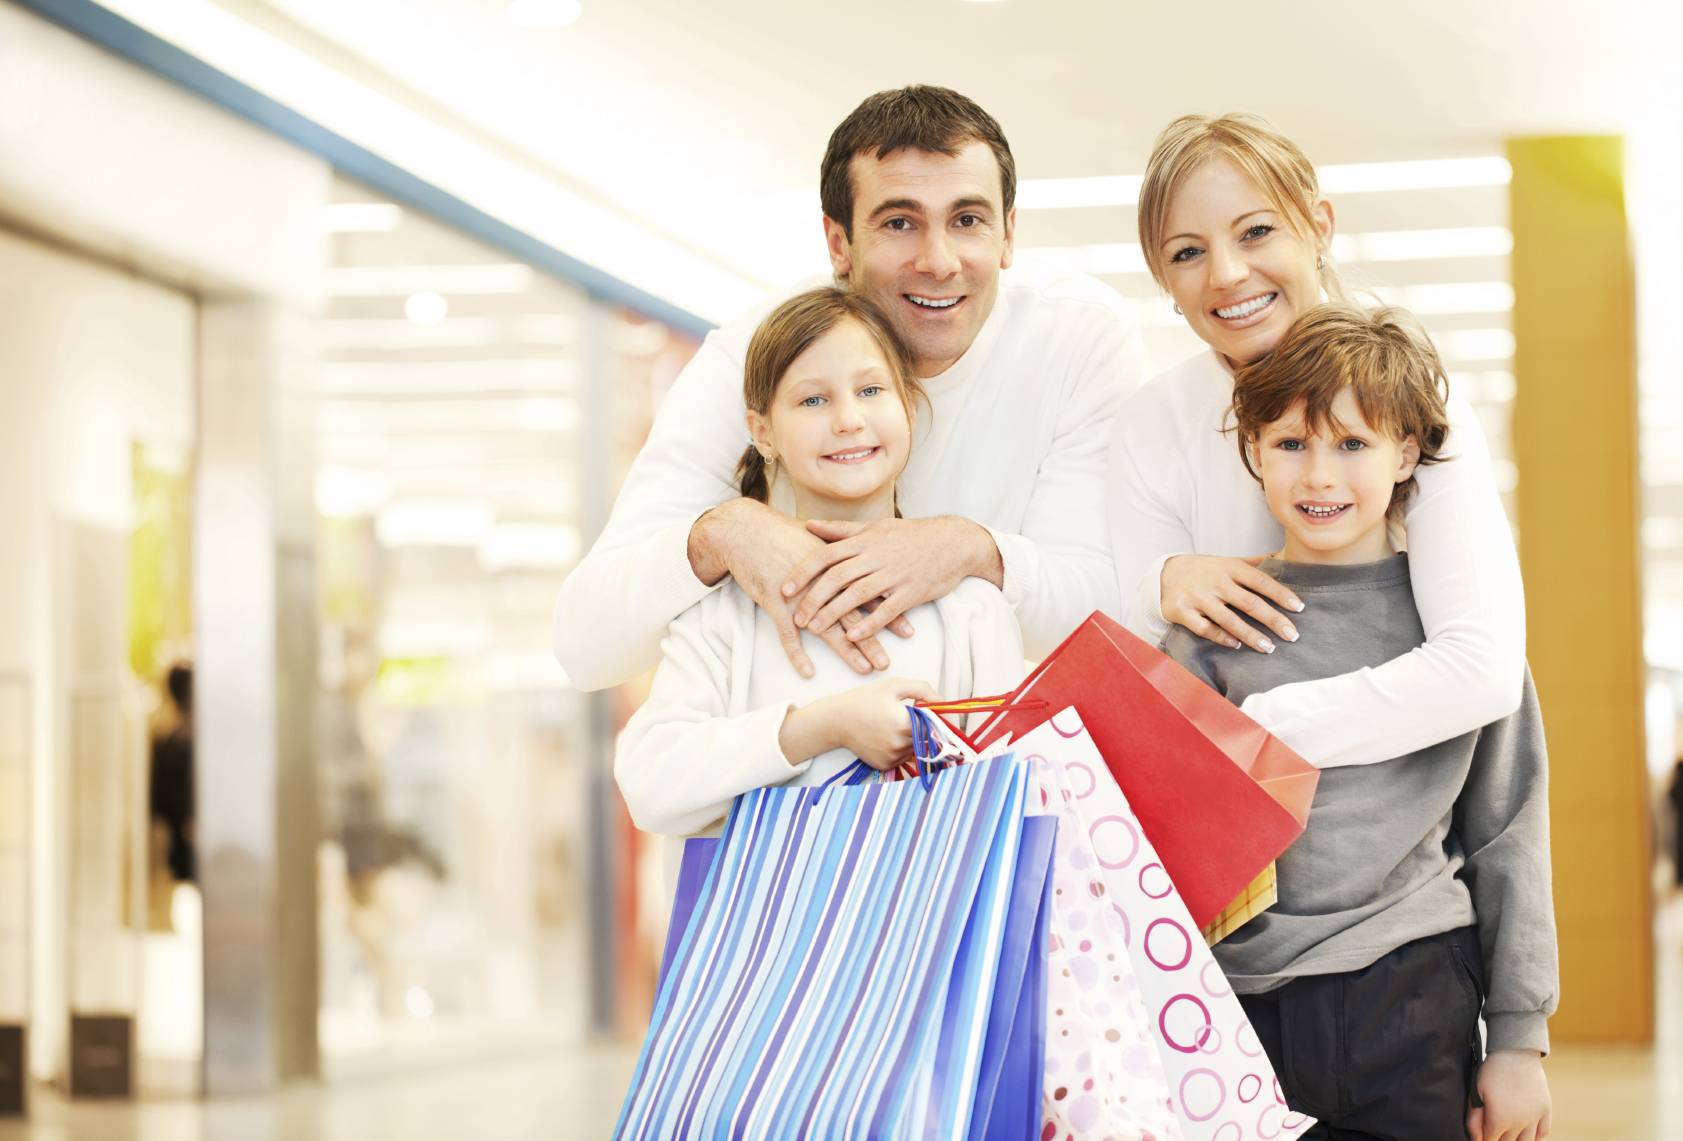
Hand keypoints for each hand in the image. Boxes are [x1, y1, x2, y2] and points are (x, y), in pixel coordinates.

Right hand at [689, 499, 893, 677]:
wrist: (746, 532)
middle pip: (853, 615)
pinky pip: (788, 634)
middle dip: (873, 638)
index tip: (908, 628)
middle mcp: (822, 582)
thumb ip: (837, 552)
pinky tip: (808, 672)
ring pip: (827, 627)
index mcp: (835, 566)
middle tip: (889, 659)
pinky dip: (797, 654)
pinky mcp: (776, 603)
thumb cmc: (779, 535)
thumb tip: (857, 557)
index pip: (868, 592)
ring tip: (866, 669)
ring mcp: (800, 595)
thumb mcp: (814, 540)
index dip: (888, 610)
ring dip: (848, 651)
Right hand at [780, 677, 939, 769]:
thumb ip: (923, 689)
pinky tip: (885, 736)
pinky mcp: (885, 765)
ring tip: (892, 725)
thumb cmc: (866, 699)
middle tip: (904, 715)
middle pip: (927, 737)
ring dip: (912, 738)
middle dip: (923, 727)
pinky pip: (903, 758)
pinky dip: (900, 748)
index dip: (935, 717)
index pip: (936, 724)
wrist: (837, 720)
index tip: (927, 710)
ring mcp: (893, 757)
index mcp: (906, 723)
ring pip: (916, 749)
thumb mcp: (894, 685)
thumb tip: (942, 701)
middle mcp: (901, 744)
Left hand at [784, 516, 1002, 641]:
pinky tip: (853, 636)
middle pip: (837, 577)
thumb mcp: (875, 528)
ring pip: (858, 594)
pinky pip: (887, 610)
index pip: (826, 555)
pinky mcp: (912, 591)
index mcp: (864, 540)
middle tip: (796, 617)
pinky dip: (869, 624)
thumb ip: (840, 530)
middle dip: (813, 598)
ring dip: (834, 613)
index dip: (803, 573)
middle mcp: (876, 556)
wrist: (953, 542)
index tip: (784, 589)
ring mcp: (894, 574)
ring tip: (816, 630)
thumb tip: (808, 525)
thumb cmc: (911, 536)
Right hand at [1160, 554, 1302, 652]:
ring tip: (1269, 648)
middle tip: (1292, 635)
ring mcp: (1198, 597)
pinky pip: (1204, 628)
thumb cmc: (1204, 570)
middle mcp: (1215, 582)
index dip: (1281, 594)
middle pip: (1249, 602)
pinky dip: (1221, 637)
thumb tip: (1282, 558)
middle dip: (1273, 620)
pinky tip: (1236, 644)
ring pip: (1228, 619)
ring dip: (1251, 635)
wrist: (1164, 573)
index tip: (1299, 607)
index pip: (1260, 581)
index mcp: (1229, 567)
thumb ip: (1253, 563)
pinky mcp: (1183, 611)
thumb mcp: (1227, 561)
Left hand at [1466, 1050, 1550, 1140]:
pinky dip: (1535, 1137)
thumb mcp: (1476, 1093)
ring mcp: (1534, 1117)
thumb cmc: (1491, 1072)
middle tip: (1494, 1131)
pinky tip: (1526, 1133)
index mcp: (1499, 1119)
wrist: (1515, 1053)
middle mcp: (1519, 1123)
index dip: (1484, 1139)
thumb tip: (1475, 1140)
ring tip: (1509, 1135)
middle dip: (1499, 1140)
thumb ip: (1474, 1120)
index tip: (1482, 1135)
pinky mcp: (1545, 1110)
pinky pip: (1543, 1132)